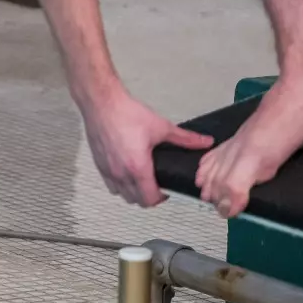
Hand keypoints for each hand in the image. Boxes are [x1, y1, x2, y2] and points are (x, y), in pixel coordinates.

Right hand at [82, 90, 212, 206]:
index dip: (161, 198)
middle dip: (148, 197)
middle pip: (136, 200)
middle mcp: (121, 173)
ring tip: (140, 180)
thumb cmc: (125, 113)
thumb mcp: (160, 126)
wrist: (101, 102)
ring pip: (122, 194)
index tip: (166, 190)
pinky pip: (110, 184)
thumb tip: (204, 142)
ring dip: (132, 192)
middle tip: (156, 185)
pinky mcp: (98, 163)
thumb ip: (184, 138)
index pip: (150, 199)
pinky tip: (125, 171)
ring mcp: (108, 169)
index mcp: (138, 167)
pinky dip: (119, 184)